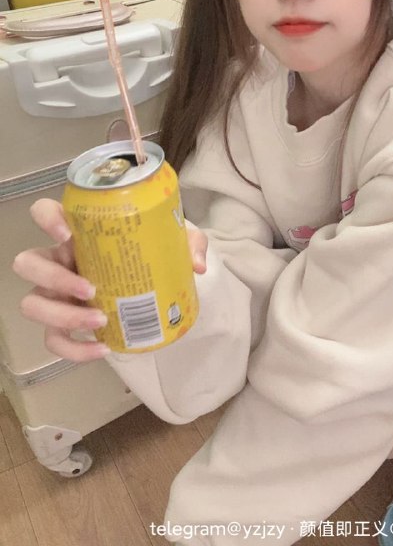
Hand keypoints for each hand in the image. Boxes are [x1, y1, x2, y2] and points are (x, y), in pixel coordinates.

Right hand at [13, 199, 206, 362]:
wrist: (156, 282)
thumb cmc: (154, 252)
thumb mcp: (175, 240)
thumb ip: (188, 244)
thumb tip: (196, 264)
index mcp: (79, 231)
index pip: (44, 213)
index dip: (46, 219)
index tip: (67, 232)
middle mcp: (59, 259)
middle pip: (28, 263)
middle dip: (53, 277)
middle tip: (90, 288)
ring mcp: (57, 292)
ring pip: (32, 303)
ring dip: (61, 314)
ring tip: (100, 319)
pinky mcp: (63, 322)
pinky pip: (54, 339)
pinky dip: (74, 348)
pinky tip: (102, 348)